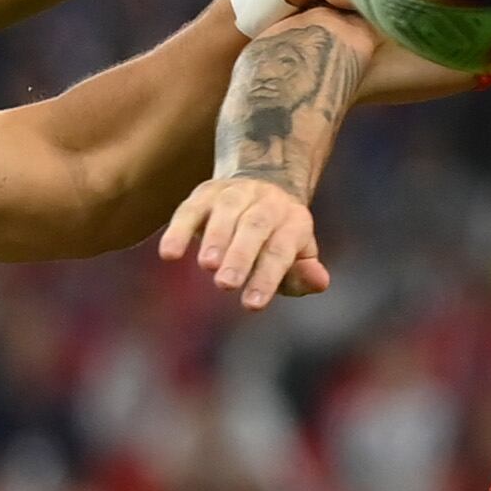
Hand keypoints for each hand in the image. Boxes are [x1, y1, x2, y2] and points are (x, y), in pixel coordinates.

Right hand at [158, 176, 330, 309]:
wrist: (263, 185)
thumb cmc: (278, 238)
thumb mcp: (296, 257)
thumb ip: (303, 273)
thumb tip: (320, 280)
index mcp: (293, 222)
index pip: (281, 250)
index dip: (267, 277)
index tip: (251, 305)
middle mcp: (266, 203)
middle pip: (255, 226)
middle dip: (240, 255)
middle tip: (226, 284)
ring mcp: (235, 194)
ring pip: (226, 210)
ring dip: (215, 237)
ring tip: (206, 265)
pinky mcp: (205, 193)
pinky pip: (190, 208)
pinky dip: (179, 229)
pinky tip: (170, 254)